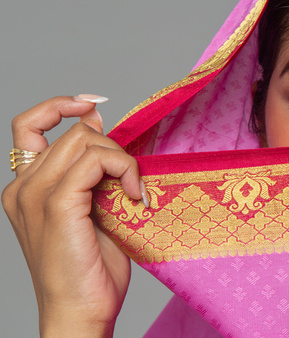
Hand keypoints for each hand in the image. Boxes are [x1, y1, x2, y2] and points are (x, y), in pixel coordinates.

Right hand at [2, 95, 144, 336]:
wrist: (79, 313)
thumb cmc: (89, 269)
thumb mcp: (92, 208)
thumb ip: (90, 170)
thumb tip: (97, 123)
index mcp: (26, 188)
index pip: (29, 125)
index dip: (60, 106)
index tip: (93, 105)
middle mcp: (23, 187)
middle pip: (75, 132)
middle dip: (113, 147)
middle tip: (130, 180)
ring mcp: (36, 195)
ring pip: (87, 140)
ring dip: (121, 159)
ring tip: (133, 191)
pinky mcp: (57, 204)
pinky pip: (96, 160)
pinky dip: (124, 169)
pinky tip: (136, 195)